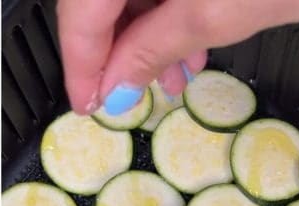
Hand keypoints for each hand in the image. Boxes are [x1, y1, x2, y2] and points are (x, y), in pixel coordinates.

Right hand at [57, 0, 298, 115]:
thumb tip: (118, 82)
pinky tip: (189, 45)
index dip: (81, 62)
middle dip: (116, 52)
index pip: (80, 10)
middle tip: (126, 97)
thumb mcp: (218, 13)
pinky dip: (168, 13)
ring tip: (172, 78)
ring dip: (146, 36)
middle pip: (101, 0)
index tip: (89, 102)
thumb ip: (158, 47)